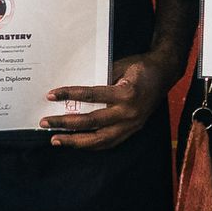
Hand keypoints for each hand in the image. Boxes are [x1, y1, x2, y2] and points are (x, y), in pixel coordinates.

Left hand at [40, 50, 177, 148]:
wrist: (165, 73)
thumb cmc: (141, 66)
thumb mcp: (121, 66)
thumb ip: (101, 78)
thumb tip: (76, 90)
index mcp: (126, 93)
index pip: (91, 95)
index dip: (70, 94)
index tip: (52, 95)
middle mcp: (128, 112)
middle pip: (91, 122)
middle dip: (65, 123)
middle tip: (46, 122)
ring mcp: (132, 124)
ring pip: (99, 139)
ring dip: (75, 141)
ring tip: (56, 139)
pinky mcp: (133, 130)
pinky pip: (109, 143)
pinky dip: (92, 145)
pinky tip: (77, 143)